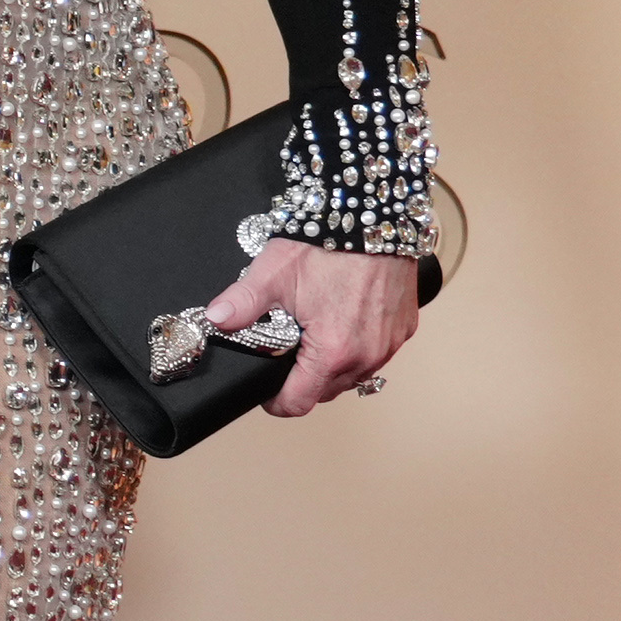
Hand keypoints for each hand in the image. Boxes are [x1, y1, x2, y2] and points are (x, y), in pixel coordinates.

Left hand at [216, 237, 420, 416]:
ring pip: (354, 375)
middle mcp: (367, 356)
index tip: (267, 391)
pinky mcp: (404, 328)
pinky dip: (358, 347)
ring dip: (333, 366)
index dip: (276, 402)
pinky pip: (377, 353)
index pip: (300, 403)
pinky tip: (343, 322)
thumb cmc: (331, 244)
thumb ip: (242, 303)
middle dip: (303, 380)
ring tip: (315, 337)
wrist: (375, 216)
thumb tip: (216, 320)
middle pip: (326, 391)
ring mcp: (389, 343)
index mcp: (333, 352)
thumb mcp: (274, 272)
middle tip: (288, 353)